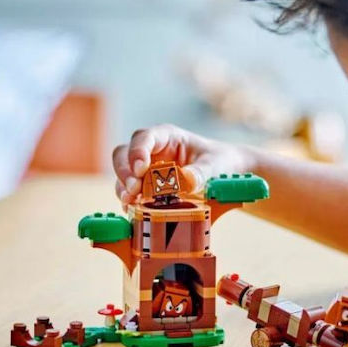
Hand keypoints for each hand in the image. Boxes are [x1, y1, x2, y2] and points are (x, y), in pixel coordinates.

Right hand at [112, 124, 253, 206]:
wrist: (225, 172)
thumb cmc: (219, 161)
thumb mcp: (215, 164)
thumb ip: (201, 171)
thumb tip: (185, 181)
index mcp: (167, 136)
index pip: (144, 137)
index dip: (138, 152)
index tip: (140, 169)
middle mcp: (152, 150)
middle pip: (124, 154)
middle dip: (125, 172)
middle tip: (133, 190)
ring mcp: (146, 169)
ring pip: (123, 174)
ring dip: (123, 188)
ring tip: (131, 202)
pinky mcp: (145, 187)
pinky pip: (129, 192)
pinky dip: (129, 201)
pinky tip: (133, 210)